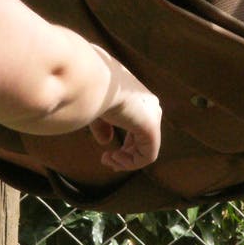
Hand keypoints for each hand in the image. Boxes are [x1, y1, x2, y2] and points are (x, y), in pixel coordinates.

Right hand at [88, 51, 161, 171]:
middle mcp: (149, 105)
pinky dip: (130, 163)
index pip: (138, 127)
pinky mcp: (151, 127)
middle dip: (126, 156)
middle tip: (108, 161)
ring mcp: (152, 115)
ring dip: (126, 161)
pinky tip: (114, 157)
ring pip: (146, 150)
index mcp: (138, 98)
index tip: (107, 155)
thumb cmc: (91, 90)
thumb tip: (107, 142)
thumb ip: (103, 125)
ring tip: (108, 160)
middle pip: (143, 140)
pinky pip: (147, 155)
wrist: (93, 81)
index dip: (126, 146)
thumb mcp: (96, 109)